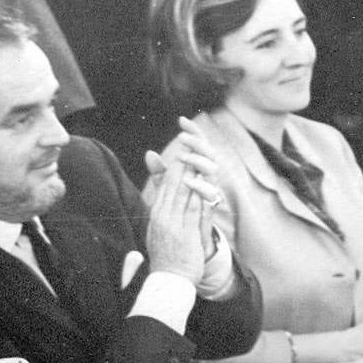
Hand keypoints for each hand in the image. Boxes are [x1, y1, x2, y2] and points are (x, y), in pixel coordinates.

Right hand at [144, 148, 205, 285]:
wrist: (169, 281)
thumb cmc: (166, 256)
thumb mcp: (159, 229)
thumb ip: (164, 209)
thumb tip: (162, 200)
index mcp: (157, 213)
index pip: (166, 183)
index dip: (175, 164)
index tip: (183, 147)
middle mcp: (163, 215)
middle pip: (173, 182)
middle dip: (182, 160)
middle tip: (191, 140)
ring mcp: (173, 223)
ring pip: (183, 191)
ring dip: (190, 170)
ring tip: (198, 151)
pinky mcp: (185, 232)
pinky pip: (192, 207)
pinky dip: (197, 191)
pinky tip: (203, 178)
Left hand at [148, 117, 226, 257]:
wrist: (189, 243)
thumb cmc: (180, 213)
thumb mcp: (167, 191)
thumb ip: (160, 173)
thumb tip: (149, 154)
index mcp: (199, 170)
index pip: (199, 145)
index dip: (193, 131)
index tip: (181, 119)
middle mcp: (208, 178)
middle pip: (210, 152)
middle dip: (198, 141)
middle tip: (182, 137)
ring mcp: (211, 192)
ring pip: (213, 169)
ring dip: (198, 161)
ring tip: (182, 157)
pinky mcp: (211, 208)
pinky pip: (211, 193)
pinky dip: (201, 186)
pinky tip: (189, 181)